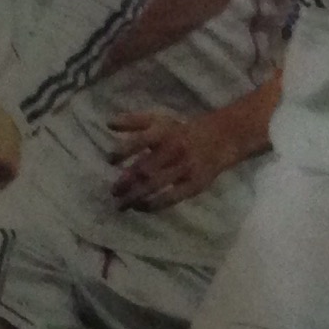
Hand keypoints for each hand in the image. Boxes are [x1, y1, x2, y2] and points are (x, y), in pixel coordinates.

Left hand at [110, 109, 237, 211]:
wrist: (219, 139)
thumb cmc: (179, 131)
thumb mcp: (158, 120)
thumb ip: (133, 121)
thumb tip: (109, 123)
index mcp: (163, 133)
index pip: (139, 141)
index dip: (123, 151)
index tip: (110, 160)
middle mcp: (173, 150)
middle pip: (145, 169)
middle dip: (126, 182)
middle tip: (113, 191)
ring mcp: (184, 169)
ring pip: (155, 185)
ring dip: (135, 196)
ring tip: (121, 204)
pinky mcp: (193, 185)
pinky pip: (171, 198)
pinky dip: (153, 205)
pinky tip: (140, 207)